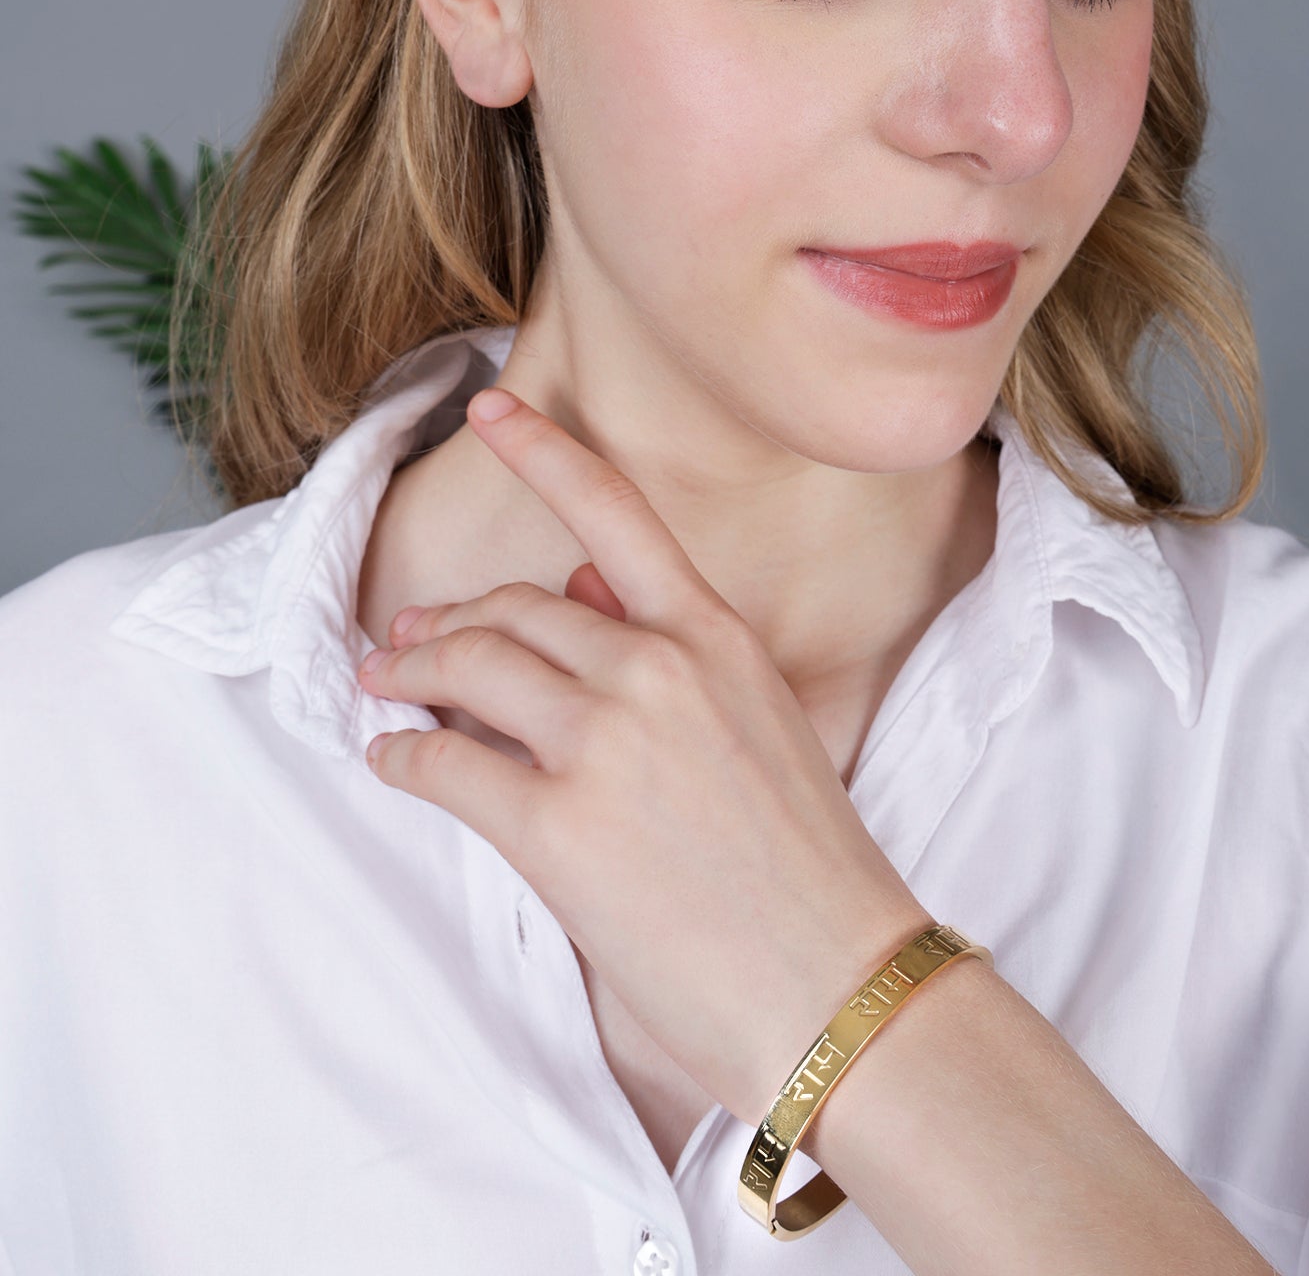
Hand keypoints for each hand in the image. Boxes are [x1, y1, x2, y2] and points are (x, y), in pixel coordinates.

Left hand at [359, 386, 932, 1126]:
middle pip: (516, 608)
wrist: (839, 982)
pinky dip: (404, 759)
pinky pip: (445, 766)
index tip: (490, 410)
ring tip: (386, 687)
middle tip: (408, 640)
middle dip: (449, 621)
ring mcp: (606, 743)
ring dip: (411, 674)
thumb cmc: (807, 866)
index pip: (616, 513)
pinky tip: (394, 764)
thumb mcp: (757, 725)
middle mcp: (658, 669)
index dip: (544, 451)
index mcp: (716, 637)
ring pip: (470, 667)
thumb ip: (671, 647)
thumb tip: (587, 582)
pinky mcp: (558, 828)